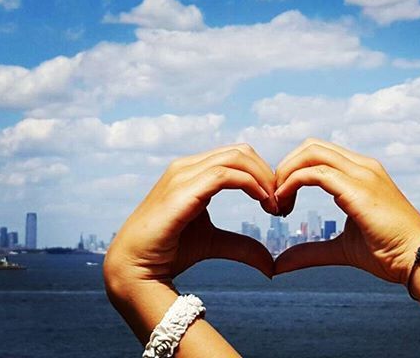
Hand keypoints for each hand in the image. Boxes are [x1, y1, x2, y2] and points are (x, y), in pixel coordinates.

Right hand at [104, 143, 277, 289]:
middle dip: (268, 173)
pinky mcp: (181, 190)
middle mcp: (187, 167)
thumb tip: (271, 263)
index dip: (264, 174)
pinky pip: (223, 175)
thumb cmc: (170, 250)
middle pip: (241, 152)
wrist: (136, 266)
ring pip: (235, 158)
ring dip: (263, 179)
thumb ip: (241, 245)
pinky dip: (250, 185)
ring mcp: (182, 175)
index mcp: (194, 172)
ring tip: (275, 206)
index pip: (238, 156)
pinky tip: (263, 203)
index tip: (279, 203)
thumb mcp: (214, 243)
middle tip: (282, 203)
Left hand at [273, 138, 419, 283]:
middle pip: (311, 146)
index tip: (281, 201)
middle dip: (284, 168)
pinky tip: (283, 204)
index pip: (319, 154)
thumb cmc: (388, 253)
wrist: (419, 259)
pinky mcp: (358, 188)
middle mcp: (362, 166)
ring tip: (276, 203)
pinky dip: (292, 183)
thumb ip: (311, 251)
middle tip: (273, 199)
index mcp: (361, 173)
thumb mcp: (341, 248)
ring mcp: (362, 173)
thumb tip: (278, 264)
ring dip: (285, 174)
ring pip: (311, 153)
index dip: (293, 171)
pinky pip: (316, 172)